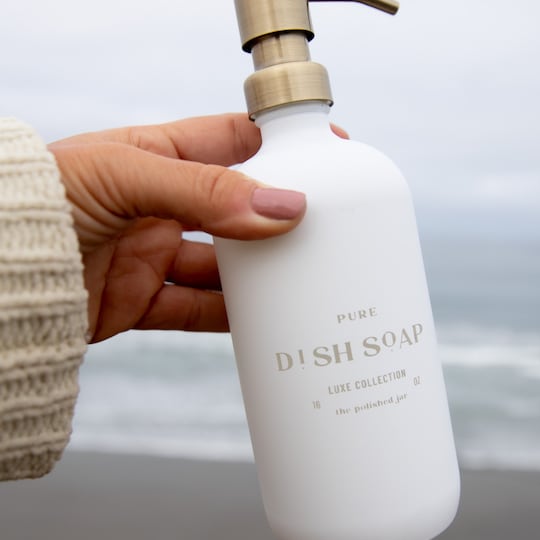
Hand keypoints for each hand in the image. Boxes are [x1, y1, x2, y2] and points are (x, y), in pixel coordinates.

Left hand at [49, 114, 307, 342]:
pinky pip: (199, 310)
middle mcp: (159, 205)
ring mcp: (152, 254)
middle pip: (238, 207)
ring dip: (261, 273)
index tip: (327, 152)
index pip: (232, 141)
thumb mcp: (125, 176)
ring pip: (224, 265)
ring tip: (304, 276)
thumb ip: (204, 191)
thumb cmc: (39, 201)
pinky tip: (265, 317)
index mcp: (154, 156)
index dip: (279, 144)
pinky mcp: (141, 300)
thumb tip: (283, 206)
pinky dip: (233, 317)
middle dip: (279, 215)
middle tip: (325, 225)